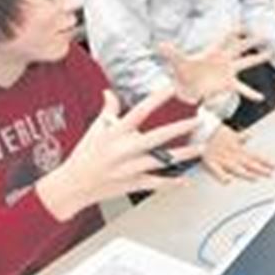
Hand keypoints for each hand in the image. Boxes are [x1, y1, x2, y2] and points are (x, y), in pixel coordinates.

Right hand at [36, 87, 202, 221]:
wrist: (72, 186)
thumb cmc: (84, 156)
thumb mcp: (95, 130)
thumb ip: (108, 110)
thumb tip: (109, 92)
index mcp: (116, 133)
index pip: (140, 111)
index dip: (157, 99)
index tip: (172, 88)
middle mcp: (124, 150)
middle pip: (157, 137)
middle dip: (179, 128)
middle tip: (197, 121)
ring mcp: (129, 168)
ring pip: (162, 160)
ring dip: (184, 155)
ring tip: (202, 148)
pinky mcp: (132, 184)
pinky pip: (156, 183)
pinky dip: (172, 183)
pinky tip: (186, 180)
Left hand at [159, 28, 271, 103]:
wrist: (185, 90)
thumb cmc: (182, 74)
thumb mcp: (178, 63)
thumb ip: (172, 53)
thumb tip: (159, 45)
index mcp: (213, 52)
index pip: (225, 38)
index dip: (234, 31)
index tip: (244, 24)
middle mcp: (223, 60)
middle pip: (240, 47)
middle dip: (252, 41)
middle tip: (264, 34)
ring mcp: (228, 72)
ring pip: (246, 63)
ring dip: (258, 58)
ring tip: (271, 52)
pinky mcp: (228, 85)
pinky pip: (243, 89)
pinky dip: (251, 93)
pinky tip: (260, 98)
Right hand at [202, 124, 274, 183]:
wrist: (202, 130)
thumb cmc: (215, 133)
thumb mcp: (231, 134)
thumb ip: (241, 137)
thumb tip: (250, 135)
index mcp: (239, 149)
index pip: (256, 156)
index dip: (267, 162)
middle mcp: (233, 155)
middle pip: (250, 163)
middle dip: (262, 169)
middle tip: (273, 175)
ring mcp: (223, 159)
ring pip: (236, 168)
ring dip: (246, 173)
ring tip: (255, 178)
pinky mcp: (211, 162)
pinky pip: (216, 170)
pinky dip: (221, 175)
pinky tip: (227, 181)